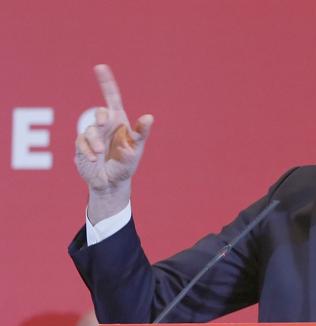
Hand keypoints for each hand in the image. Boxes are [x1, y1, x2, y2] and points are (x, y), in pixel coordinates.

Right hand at [75, 64, 153, 222]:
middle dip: (101, 116)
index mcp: (119, 121)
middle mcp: (105, 125)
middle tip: (104, 122)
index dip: (106, 82)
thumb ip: (141, 133)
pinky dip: (87, 151)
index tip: (100, 67)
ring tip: (101, 153)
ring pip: (90, 130)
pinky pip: (81, 144)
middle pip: (100, 113)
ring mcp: (92, 136)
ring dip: (95, 141)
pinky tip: (93, 159)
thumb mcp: (137, 149)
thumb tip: (148, 117)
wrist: (112, 183)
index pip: (112, 98)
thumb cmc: (126, 163)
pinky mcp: (82, 147)